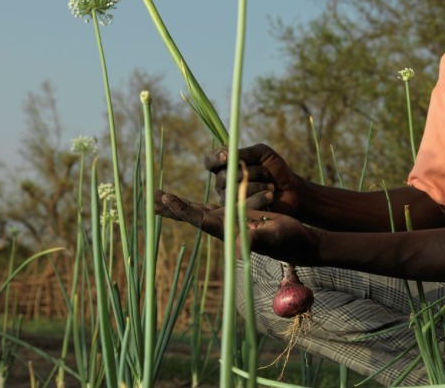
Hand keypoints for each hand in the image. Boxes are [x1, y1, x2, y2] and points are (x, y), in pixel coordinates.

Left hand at [154, 190, 320, 264]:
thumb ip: (256, 240)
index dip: (182, 209)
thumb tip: (239, 247)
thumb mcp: (274, 237)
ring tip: (158, 197)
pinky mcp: (233, 217)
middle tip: (148, 197)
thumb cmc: (288, 239)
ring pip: (195, 211)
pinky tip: (184, 202)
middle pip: (191, 215)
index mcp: (228, 230)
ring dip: (176, 205)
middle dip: (170, 207)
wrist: (296, 242)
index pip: (199, 218)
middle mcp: (222, 226)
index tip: (165, 198)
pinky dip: (192, 204)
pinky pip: (207, 208)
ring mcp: (226, 222)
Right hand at [205, 143, 301, 213]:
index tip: (227, 156)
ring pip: (233, 192)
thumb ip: (246, 153)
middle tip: (266, 173)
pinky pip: (242, 205)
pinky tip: (270, 195)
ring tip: (270, 186)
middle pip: (224, 177)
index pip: (210, 161)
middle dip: (248, 172)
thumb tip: (228, 155)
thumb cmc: (275, 170)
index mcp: (226, 167)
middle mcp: (223, 184)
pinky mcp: (238, 214)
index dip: (215, 158)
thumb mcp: (263, 154)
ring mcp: (229, 200)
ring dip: (257, 185)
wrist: (291, 190)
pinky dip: (260, 197)